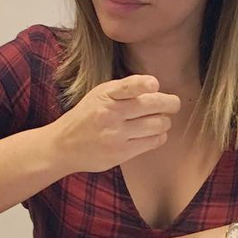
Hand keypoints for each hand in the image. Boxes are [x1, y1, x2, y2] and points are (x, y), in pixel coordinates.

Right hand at [48, 75, 180, 173]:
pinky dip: (160, 136)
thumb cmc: (86, 116)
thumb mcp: (98, 95)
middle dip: (169, 103)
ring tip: (163, 120)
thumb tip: (155, 88)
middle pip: (150, 105)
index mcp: (104, 95)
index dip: (143, 84)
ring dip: (165, 121)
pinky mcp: (120, 153)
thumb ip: (123, 90)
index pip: (128, 86)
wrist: (63, 146)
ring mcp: (116, 135)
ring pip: (156, 124)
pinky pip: (151, 142)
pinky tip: (156, 134)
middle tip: (174, 103)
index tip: (155, 84)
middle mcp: (110, 114)